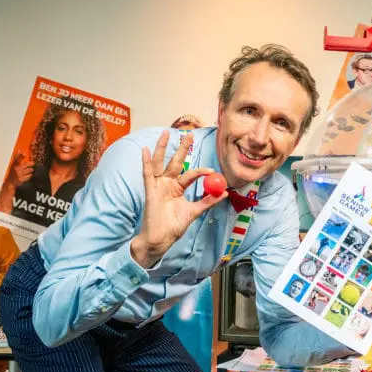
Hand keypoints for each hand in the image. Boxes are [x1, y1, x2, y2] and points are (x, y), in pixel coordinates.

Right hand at [6, 152, 33, 187]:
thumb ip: (17, 158)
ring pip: (30, 170)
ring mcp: (19, 174)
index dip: (21, 156)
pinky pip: (29, 176)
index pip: (18, 159)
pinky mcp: (21, 179)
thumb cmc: (12, 172)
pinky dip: (30, 175)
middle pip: (27, 164)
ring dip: (30, 170)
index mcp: (14, 165)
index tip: (24, 154)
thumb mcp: (13, 165)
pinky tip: (27, 175)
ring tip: (29, 170)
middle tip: (32, 163)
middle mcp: (16, 169)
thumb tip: (19, 151)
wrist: (10, 182)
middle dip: (31, 164)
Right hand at [130, 131, 227, 267]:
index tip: (211, 171)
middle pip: (176, 162)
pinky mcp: (150, 190)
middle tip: (189, 134)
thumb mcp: (194, 212)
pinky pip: (147, 173)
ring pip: (161, 162)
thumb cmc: (174, 227)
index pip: (190, 174)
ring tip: (166, 133)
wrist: (161, 239)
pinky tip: (146, 150)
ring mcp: (158, 186)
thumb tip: (225, 193)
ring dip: (163, 147)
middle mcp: (167, 184)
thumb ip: (207, 202)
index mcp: (178, 189)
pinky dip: (146, 161)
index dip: (201, 171)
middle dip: (182, 148)